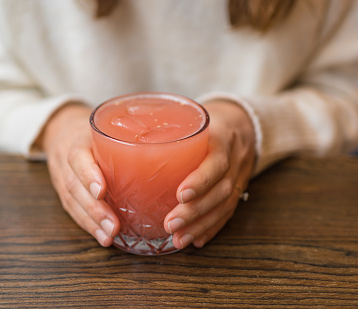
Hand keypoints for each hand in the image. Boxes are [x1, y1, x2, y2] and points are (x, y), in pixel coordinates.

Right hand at [35, 103, 119, 246]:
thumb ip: (131, 135)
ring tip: (109, 237)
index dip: (88, 175)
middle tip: (113, 226)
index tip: (101, 191)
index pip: (78, 157)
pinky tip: (104, 238)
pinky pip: (74, 211)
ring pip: (72, 203)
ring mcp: (63, 179)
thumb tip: (174, 149)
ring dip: (92, 223)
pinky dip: (89, 226)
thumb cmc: (96, 130)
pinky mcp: (66, 194)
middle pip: (74, 187)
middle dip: (94, 210)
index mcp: (78, 141)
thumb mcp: (108, 125)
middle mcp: (67, 162)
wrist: (62, 130)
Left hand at [164, 100, 255, 248]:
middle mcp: (234, 160)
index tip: (180, 195)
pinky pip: (227, 213)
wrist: (242, 124)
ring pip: (225, 206)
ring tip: (178, 239)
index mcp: (221, 138)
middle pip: (220, 190)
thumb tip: (115, 141)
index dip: (201, 180)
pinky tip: (195, 240)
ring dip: (200, 225)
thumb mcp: (190, 117)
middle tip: (170, 224)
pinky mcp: (237, 191)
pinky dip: (211, 228)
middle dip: (195, 211)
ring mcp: (239, 177)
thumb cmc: (204, 121)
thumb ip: (164, 128)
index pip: (216, 162)